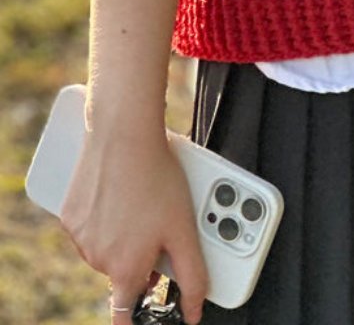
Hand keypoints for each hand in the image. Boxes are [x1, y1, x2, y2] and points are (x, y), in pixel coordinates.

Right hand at [60, 126, 207, 324]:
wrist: (124, 135)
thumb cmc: (157, 178)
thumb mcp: (184, 228)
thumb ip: (192, 274)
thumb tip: (195, 311)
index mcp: (126, 269)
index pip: (125, 314)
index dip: (136, 318)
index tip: (141, 314)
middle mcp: (98, 259)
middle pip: (122, 273)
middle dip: (141, 258)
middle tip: (158, 228)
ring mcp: (81, 236)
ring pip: (106, 248)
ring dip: (123, 236)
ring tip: (142, 201)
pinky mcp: (71, 213)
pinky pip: (90, 225)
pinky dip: (104, 216)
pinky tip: (122, 192)